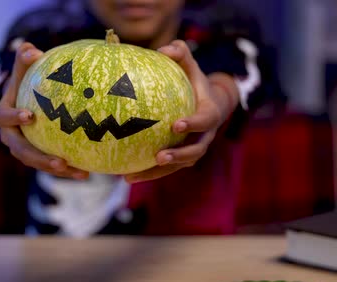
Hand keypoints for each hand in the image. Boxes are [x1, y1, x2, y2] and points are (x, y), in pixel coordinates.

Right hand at [0, 42, 89, 179]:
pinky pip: (51, 166)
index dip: (14, 118)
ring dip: (57, 170)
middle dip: (39, 158)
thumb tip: (31, 50)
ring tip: (79, 173)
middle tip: (59, 162)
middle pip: (21, 151)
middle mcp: (10, 136)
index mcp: (3, 115)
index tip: (30, 116)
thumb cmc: (28, 82)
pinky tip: (87, 173)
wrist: (32, 102)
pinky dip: (67, 171)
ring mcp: (23, 149)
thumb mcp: (24, 70)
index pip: (4, 118)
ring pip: (37, 163)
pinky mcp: (37, 157)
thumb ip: (25, 58)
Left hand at [124, 40, 236, 182]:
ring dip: (157, 173)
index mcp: (209, 115)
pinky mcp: (182, 159)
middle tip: (159, 156)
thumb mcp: (192, 67)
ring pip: (178, 166)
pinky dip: (148, 174)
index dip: (193, 124)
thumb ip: (181, 54)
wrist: (211, 106)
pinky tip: (125, 177)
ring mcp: (194, 150)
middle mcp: (204, 137)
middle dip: (178, 156)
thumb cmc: (195, 83)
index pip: (204, 122)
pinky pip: (166, 170)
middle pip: (195, 151)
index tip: (176, 125)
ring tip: (132, 177)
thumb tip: (163, 48)